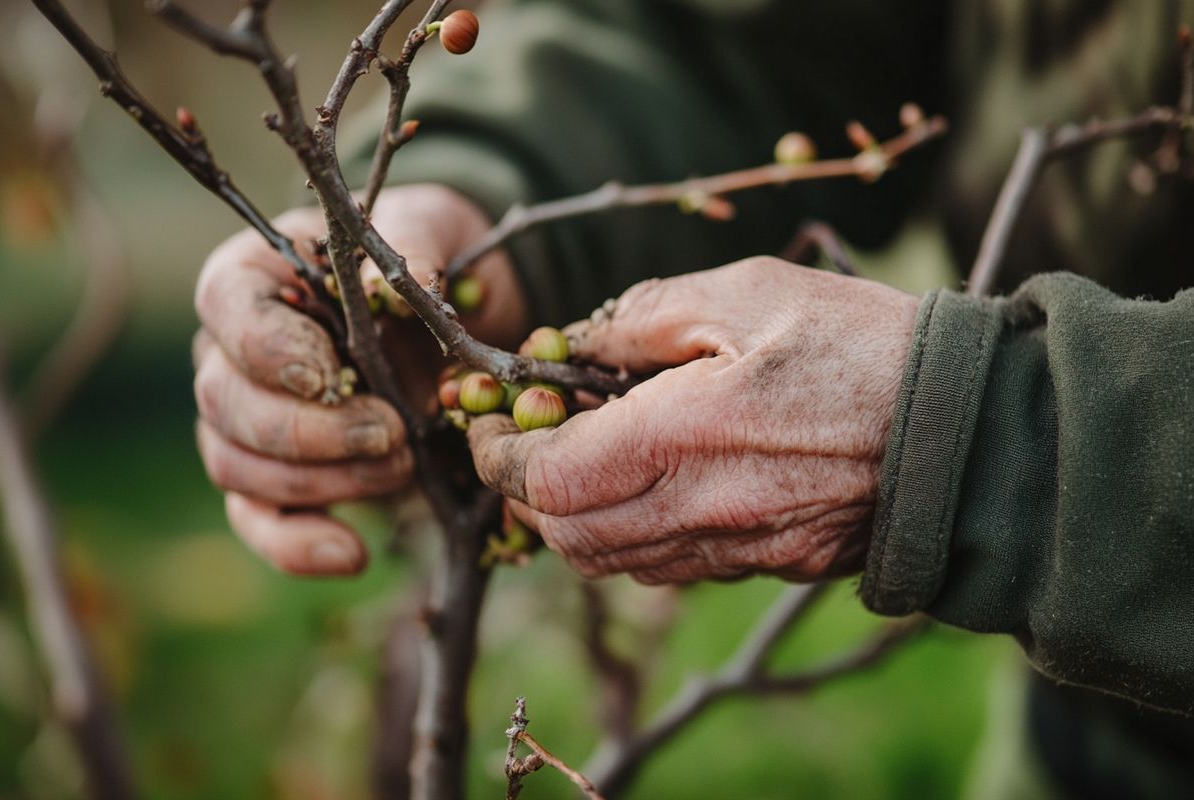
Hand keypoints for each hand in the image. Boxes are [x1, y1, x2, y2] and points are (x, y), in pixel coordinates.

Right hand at [194, 185, 526, 575]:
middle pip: (223, 400)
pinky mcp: (278, 478)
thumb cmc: (431, 264)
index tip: (329, 375)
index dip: (268, 348)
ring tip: (400, 469)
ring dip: (319, 481)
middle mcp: (234, 350)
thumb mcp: (435, 236)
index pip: (225, 305)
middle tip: (392, 433)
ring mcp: (247, 418)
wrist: (456, 318)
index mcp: (259, 275)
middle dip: (310, 430)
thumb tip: (398, 280)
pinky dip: (297, 547)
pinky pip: (258, 521)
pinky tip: (353, 555)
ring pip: (235, 464)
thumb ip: (416, 243)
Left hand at [467, 257, 918, 583]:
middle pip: (569, 537)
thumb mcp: (749, 293)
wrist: (970, 431)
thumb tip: (578, 340)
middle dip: (527, 494)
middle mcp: (703, 509)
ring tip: (580, 462)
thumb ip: (648, 312)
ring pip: (616, 562)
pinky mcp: (772, 564)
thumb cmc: (865, 346)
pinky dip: (633, 537)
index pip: (548, 478)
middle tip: (525, 443)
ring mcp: (740, 548)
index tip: (486, 423)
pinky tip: (651, 486)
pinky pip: (673, 568)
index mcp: (686, 436)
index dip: (500, 456)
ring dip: (575, 521)